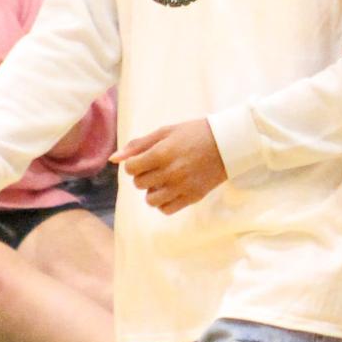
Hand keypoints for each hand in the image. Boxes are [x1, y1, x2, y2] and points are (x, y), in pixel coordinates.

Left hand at [112, 118, 227, 214]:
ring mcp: (182, 187)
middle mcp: (170, 172)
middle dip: (143, 175)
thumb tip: (114, 159)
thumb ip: (138, 145)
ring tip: (162, 181)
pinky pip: (166, 209)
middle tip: (156, 167)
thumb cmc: (194, 133)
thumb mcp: (165, 132)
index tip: (143, 159)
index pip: (131, 168)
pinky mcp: (193, 197)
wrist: (228, 142)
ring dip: (152, 191)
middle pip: (139, 183)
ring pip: (150, 200)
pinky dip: (163, 203)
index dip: (133, 164)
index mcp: (162, 154)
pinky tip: (170, 191)